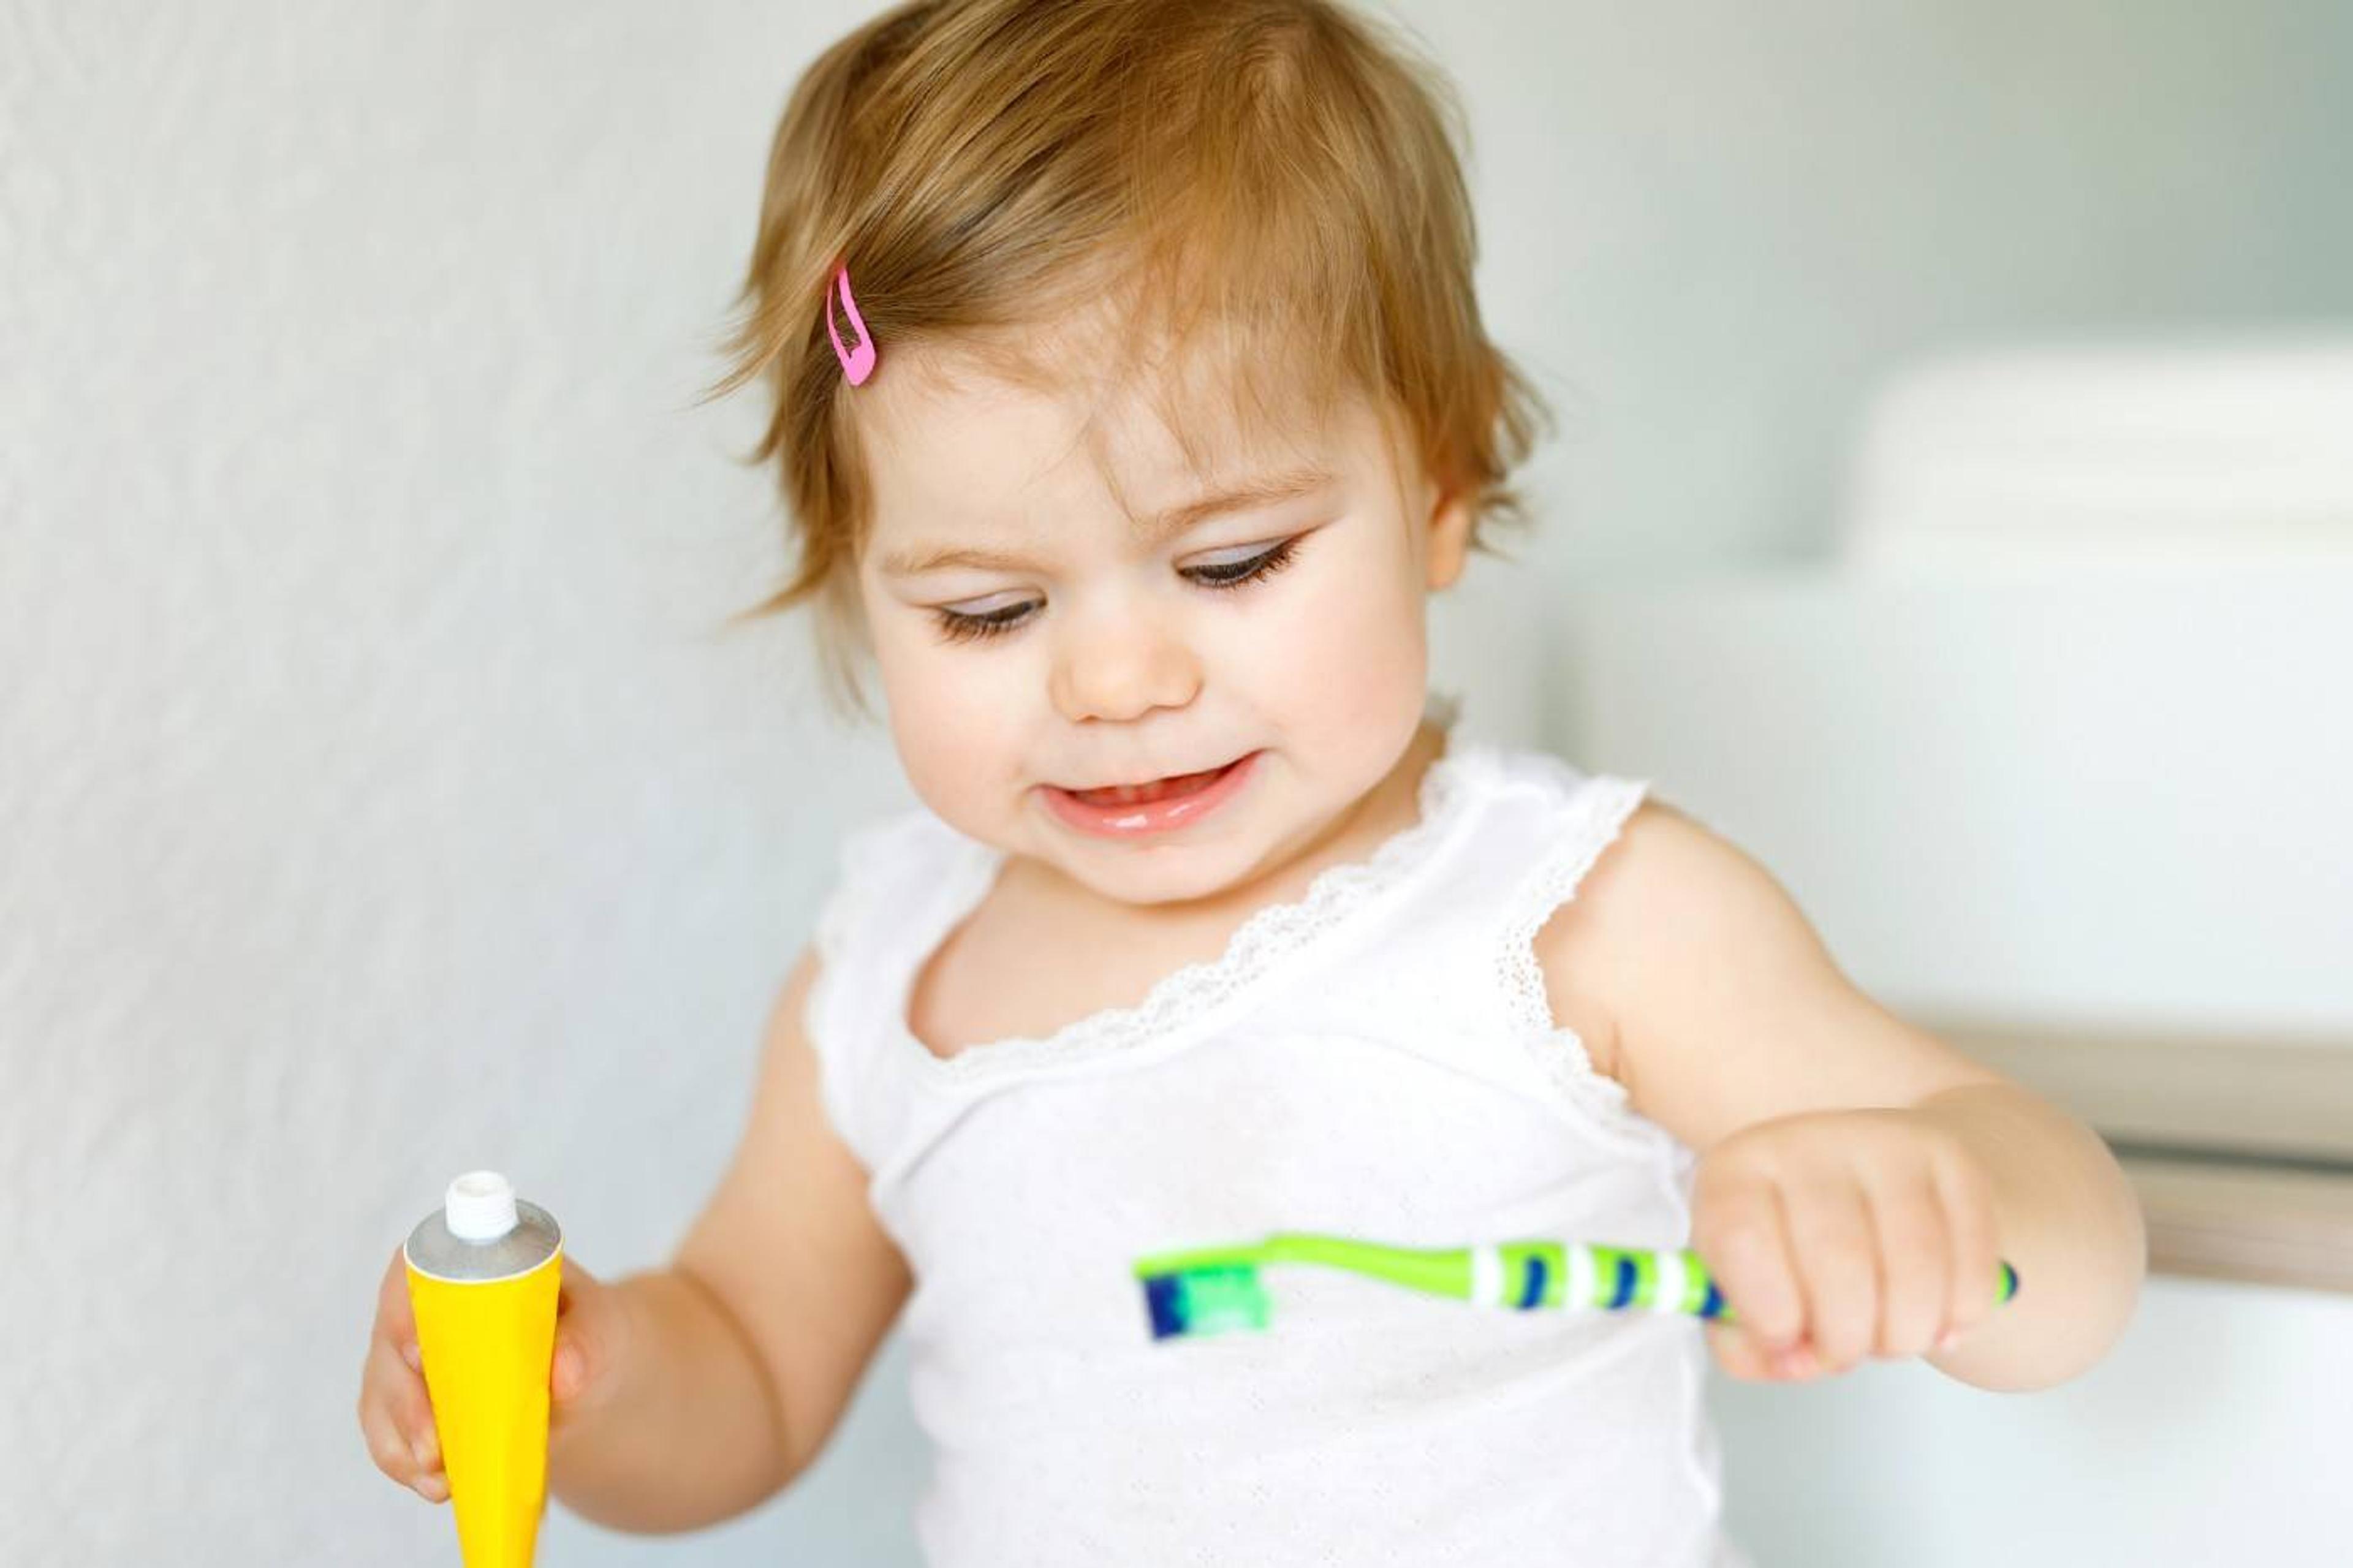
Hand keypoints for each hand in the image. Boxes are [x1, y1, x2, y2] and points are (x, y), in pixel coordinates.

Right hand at [357, 1245, 629, 1501]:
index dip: (406, 1311)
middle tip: (434, 1447)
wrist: (586, 1365)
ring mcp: (407, 1358)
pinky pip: (390, 1435)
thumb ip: (585, 1339)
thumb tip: (566, 1374)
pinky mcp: (409, 1404)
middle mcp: (423, 1306)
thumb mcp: (598, 1324)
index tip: (419, 1355)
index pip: (416, 1272)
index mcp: (466, 1262)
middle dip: (405, 1401)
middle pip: (390, 1344)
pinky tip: (438, 1486)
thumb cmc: (585, 1327)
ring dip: (404, 1444)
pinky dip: (408, 1463)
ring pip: (381, 1398)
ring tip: (441, 1481)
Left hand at [1689, 1107, 2001, 1381]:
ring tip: (1888, 1340)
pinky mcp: (1952, 1161)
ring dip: (1903, 1337)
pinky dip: (1958, 1318)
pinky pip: (1971, 1267)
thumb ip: (1748, 1346)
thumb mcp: (1744, 1294)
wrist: (1869, 1187)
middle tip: (1842, 1353)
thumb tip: (1794, 1360)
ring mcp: (1886, 1143)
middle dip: (1844, 1341)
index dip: (1766, 1313)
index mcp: (1736, 1170)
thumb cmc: (1790, 1256)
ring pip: (1915, 1270)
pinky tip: (1935, 1319)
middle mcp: (1808, 1141)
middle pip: (1838, 1262)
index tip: (1784, 1343)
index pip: (1741, 1237)